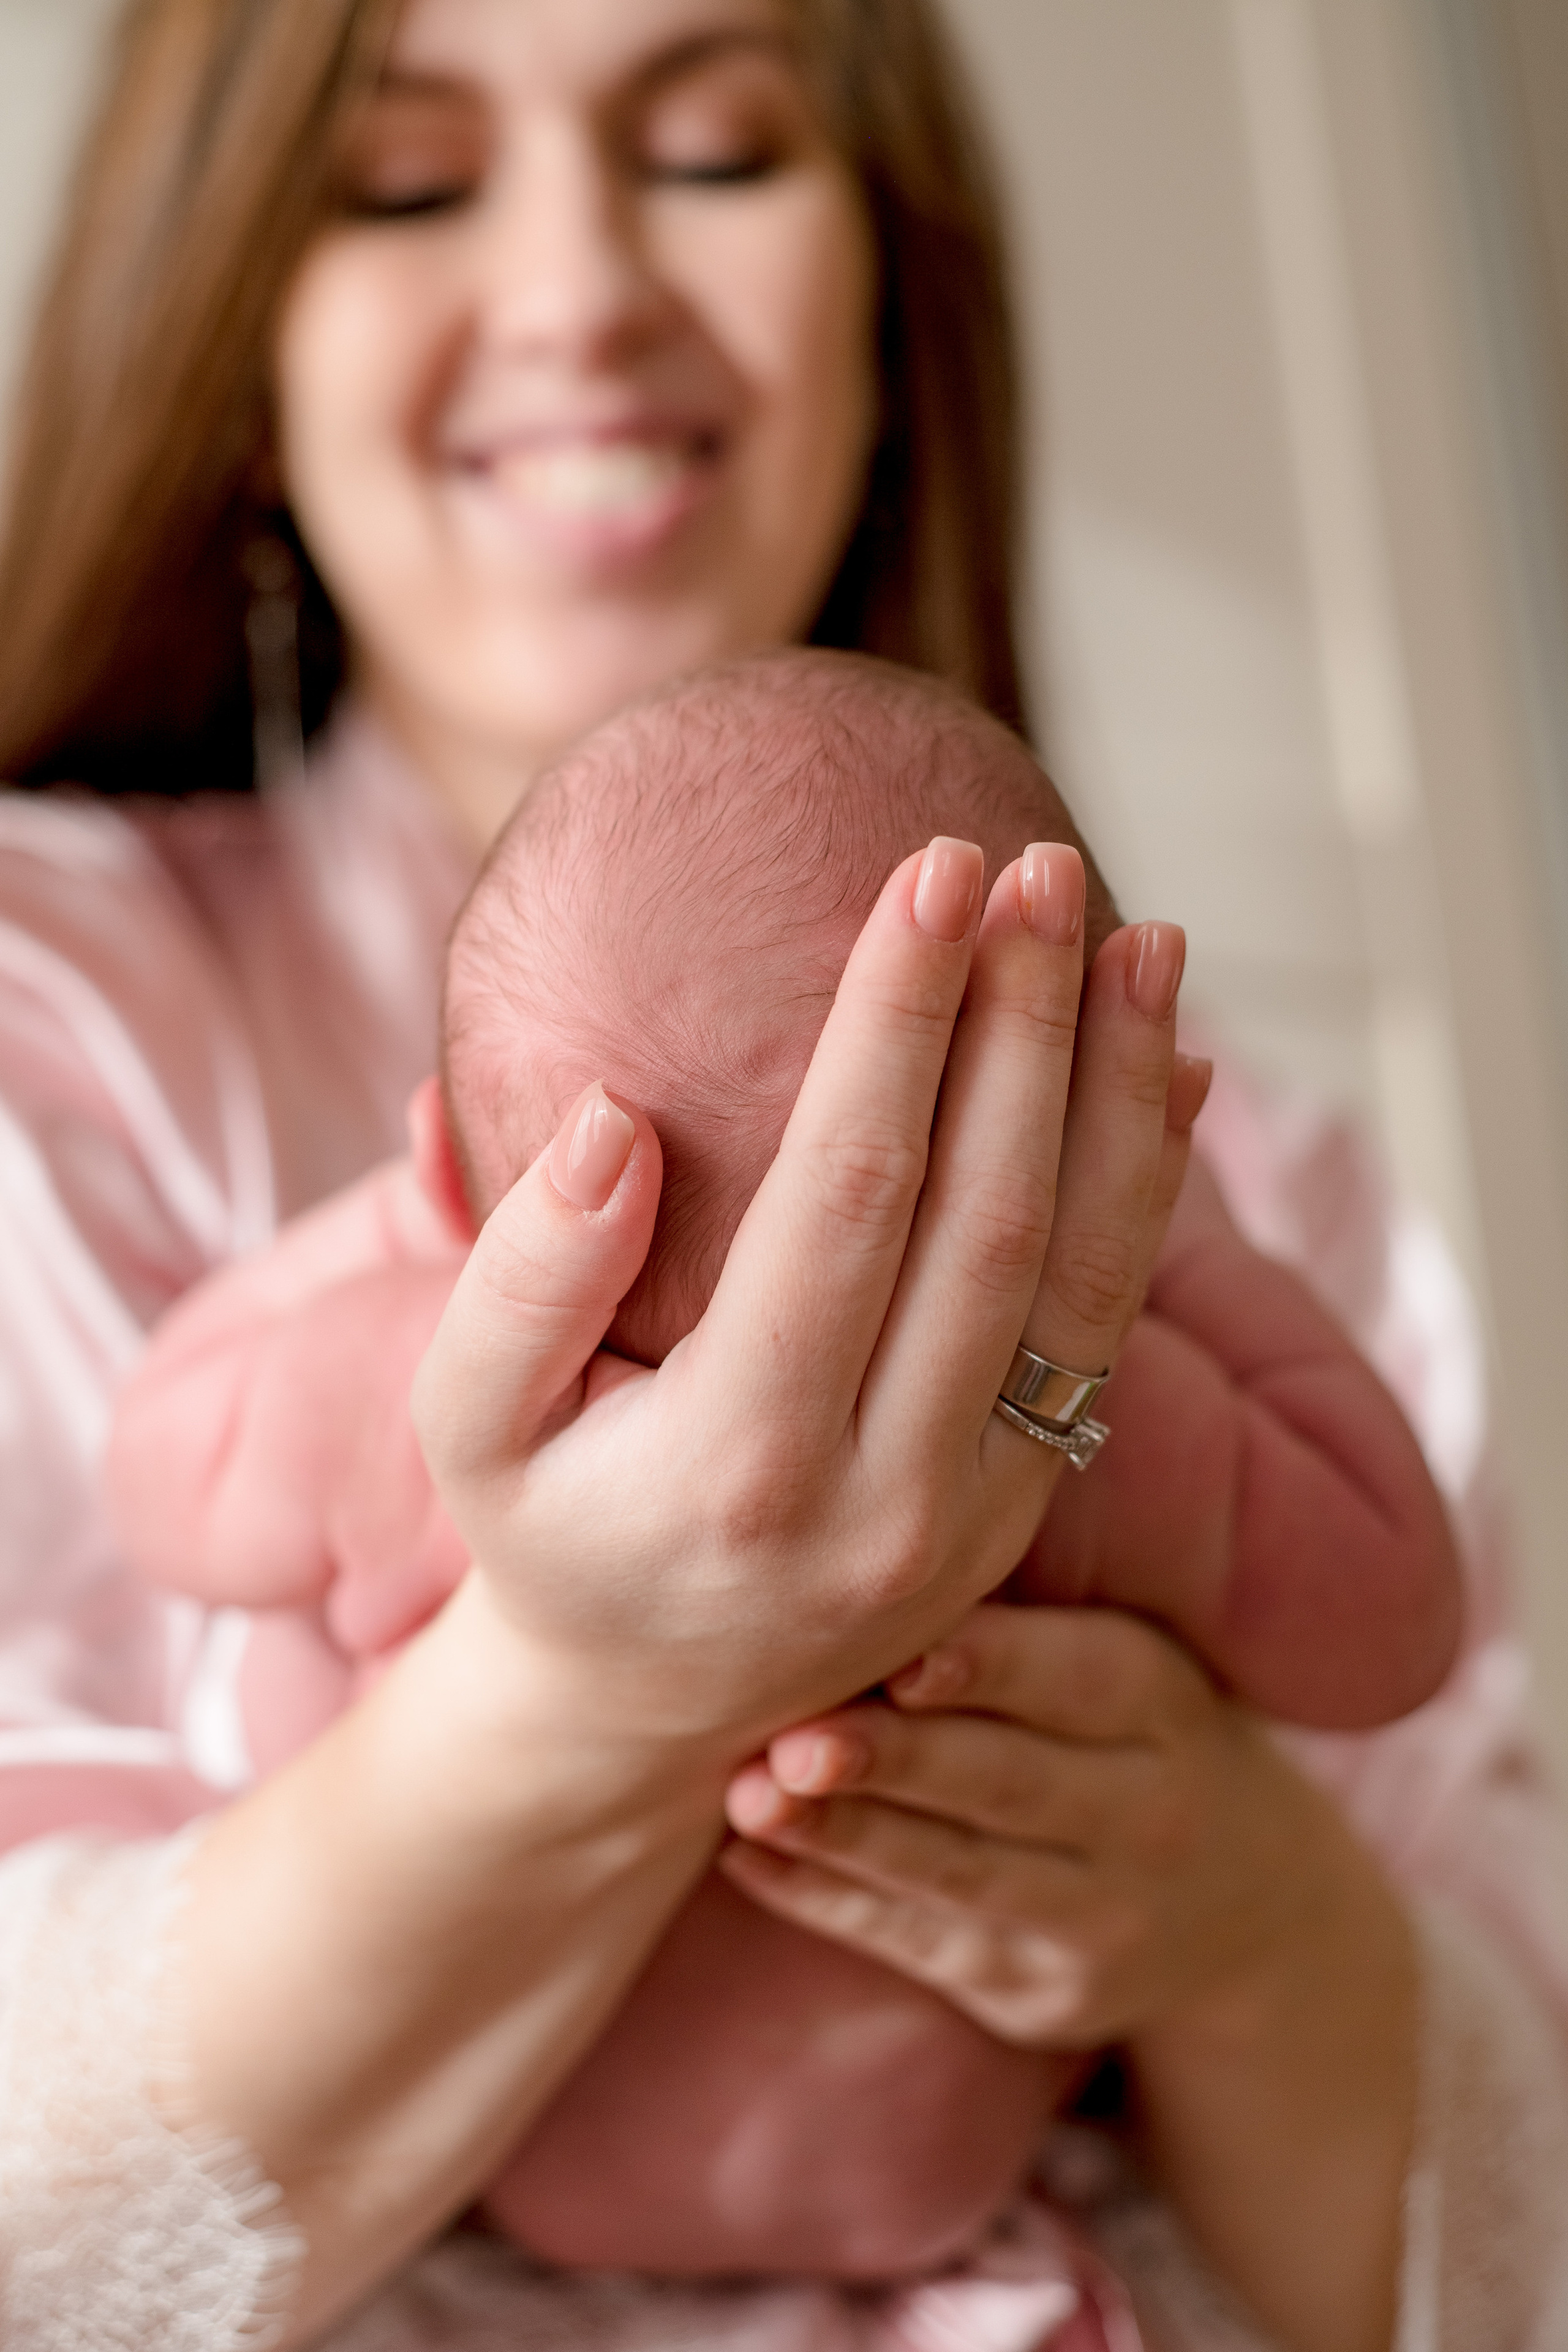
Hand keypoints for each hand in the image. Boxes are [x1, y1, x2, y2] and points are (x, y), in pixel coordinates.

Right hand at [414, 841, 1197, 1761]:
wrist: (649, 1708)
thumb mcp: (471, 1425)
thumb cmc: (547, 1531)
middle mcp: (886, 1496)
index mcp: (739, 1462)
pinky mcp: (1025, 1504)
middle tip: (1035, 865)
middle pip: (991, 1220)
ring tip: (1141, 940)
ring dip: (1121, 1095)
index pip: (847, 1199)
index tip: (929, 876)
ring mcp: (977, 1510)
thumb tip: (615, 1115)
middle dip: (1022, 1027)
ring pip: (1085, 1275)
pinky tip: (1172, 1072)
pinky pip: (1109, 1334)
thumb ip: (520, 1277)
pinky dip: (1148, 1195)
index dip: (899, 1028)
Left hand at [719, 1602, 1334, 2046]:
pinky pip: (920, 1944)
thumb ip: (1009, 1626)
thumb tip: (859, 1569)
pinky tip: (750, 1860)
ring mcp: (1099, 1918)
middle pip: (1009, 1783)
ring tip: (747, 1800)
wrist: (1245, 1903)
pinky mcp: (1040, 1995)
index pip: (1078, 1678)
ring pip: (958, 1874)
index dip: (989, 1666)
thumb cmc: (1127, 1733)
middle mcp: (1148, 1814)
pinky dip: (828, 1900)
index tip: (901, 1654)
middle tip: (792, 1740)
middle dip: (895, 1761)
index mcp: (1161, 1701)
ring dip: (845, 1837)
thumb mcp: (1116, 1665)